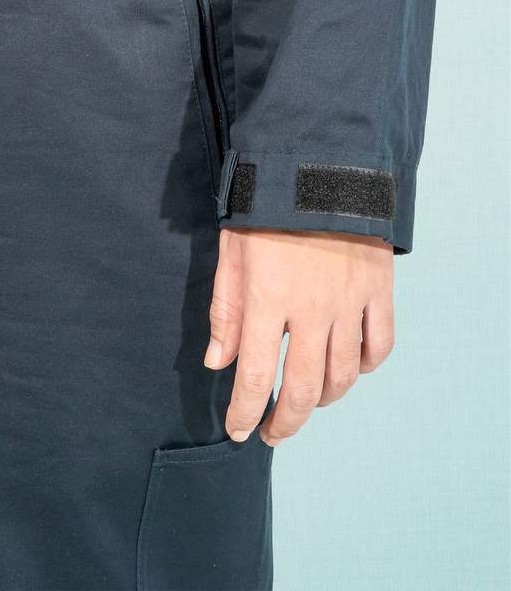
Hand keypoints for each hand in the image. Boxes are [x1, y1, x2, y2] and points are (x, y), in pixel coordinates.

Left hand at [204, 226, 394, 446]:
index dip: (245, 412)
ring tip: (306, 402)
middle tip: (272, 432)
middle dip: (285, 421)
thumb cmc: (265, 204)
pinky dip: (364, 367)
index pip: (256, 376)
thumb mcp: (231, 250)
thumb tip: (218, 362)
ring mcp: (349, 302)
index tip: (239, 430)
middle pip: (304, 389)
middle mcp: (311, 309)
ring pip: (343, 376)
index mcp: (267, 298)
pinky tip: (347, 369)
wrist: (319, 163)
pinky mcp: (378, 290)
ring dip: (323, 399)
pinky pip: (378, 347)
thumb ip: (225, 309)